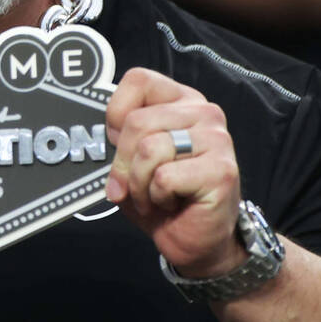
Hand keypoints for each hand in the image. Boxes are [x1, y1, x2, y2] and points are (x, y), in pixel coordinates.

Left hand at [105, 68, 242, 277]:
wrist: (196, 242)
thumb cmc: (164, 198)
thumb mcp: (131, 162)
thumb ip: (119, 139)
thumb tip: (99, 137)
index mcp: (182, 101)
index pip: (139, 80)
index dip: (116, 114)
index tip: (117, 142)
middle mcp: (204, 112)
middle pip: (137, 121)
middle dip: (123, 163)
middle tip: (132, 186)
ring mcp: (217, 140)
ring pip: (149, 148)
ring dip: (139, 184)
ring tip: (154, 195)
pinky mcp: (221, 171)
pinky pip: (164, 177)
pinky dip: (156, 197)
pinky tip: (171, 203)